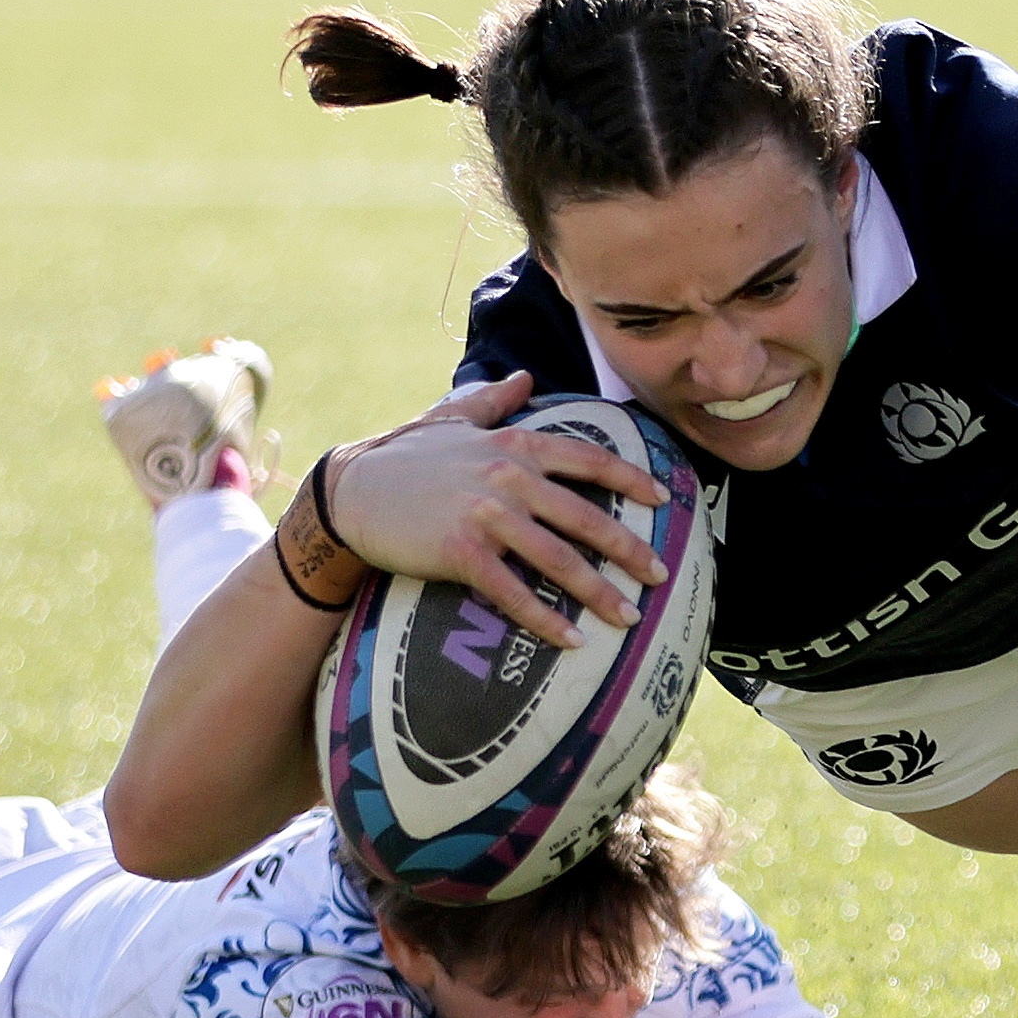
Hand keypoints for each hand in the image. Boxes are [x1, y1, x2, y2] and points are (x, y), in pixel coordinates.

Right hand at [323, 370, 670, 647]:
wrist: (352, 490)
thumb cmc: (406, 455)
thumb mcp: (453, 417)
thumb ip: (495, 400)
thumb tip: (525, 376)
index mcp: (515, 443)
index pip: (589, 460)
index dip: (631, 480)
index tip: (664, 501)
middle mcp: (509, 476)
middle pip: (586, 518)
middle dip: (630, 550)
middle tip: (661, 577)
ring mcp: (486, 515)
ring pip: (559, 560)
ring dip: (600, 593)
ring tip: (630, 618)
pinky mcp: (462, 552)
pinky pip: (515, 593)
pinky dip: (547, 620)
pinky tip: (573, 641)